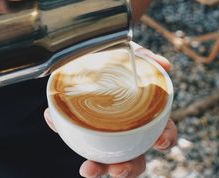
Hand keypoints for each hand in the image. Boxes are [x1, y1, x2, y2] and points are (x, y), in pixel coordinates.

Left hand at [44, 47, 177, 177]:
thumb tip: (165, 65)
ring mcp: (103, 131)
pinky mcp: (79, 123)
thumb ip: (147, 58)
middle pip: (136, 158)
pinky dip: (61, 125)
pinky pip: (71, 131)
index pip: (162, 132)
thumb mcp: (131, 54)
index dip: (165, 139)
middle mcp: (127, 129)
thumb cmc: (115, 58)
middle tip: (117, 169)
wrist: (87, 52)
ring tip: (89, 170)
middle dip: (129, 168)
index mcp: (144, 114)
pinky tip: (52, 119)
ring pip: (107, 159)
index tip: (160, 141)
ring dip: (100, 169)